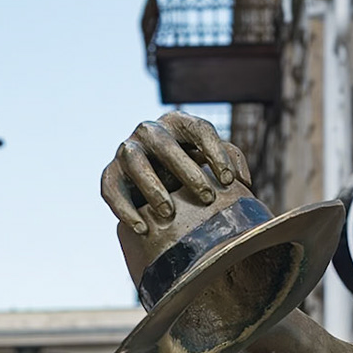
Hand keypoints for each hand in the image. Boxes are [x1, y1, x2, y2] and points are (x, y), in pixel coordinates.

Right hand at [99, 111, 251, 236]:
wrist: (150, 188)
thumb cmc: (188, 171)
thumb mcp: (210, 160)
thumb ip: (230, 159)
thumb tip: (242, 181)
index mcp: (179, 124)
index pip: (199, 129)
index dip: (215, 152)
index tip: (229, 181)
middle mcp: (150, 131)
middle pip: (166, 145)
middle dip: (187, 171)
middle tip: (207, 198)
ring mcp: (127, 151)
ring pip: (135, 162)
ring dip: (152, 186)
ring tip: (168, 213)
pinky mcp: (110, 174)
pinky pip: (112, 189)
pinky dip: (124, 209)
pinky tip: (142, 229)